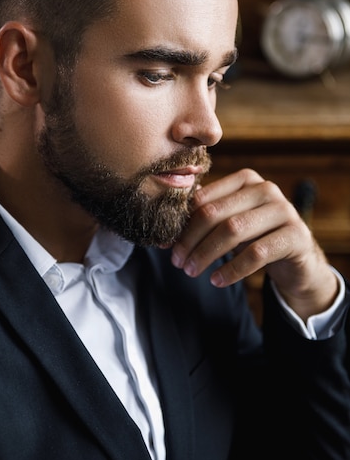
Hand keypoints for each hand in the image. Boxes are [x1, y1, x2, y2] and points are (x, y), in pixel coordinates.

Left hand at [171, 169, 338, 320]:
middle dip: (191, 240)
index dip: (182, 223)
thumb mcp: (228, 224)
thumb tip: (163, 237)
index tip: (167, 245)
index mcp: (245, 179)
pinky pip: (257, 253)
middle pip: (215, 213)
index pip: (204, 198)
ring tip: (192, 272)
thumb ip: (201, 222)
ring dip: (207, 254)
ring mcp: (284, 210)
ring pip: (234, 230)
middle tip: (177, 262)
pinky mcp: (296, 235)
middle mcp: (266, 188)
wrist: (296, 257)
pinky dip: (232, 269)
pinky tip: (217, 280)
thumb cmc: (255, 236)